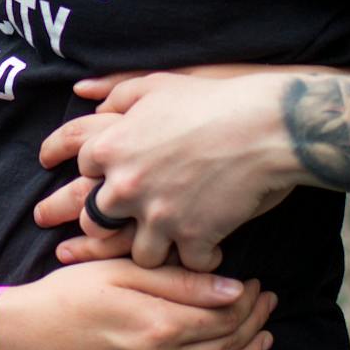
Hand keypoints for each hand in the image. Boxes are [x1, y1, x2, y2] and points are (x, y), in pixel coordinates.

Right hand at [0, 260, 277, 349]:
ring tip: (263, 339)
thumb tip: (234, 289)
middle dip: (255, 324)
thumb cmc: (66, 297)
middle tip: (268, 306)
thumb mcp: (120, 273)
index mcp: (160, 325)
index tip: (258, 286)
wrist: (20, 342)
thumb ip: (179, 282)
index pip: (225, 315)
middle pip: (228, 347)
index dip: (249, 300)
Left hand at [37, 71, 301, 271]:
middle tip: (134, 218)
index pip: (84, 170)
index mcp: (113, 147)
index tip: (111, 177)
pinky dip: (201, 258)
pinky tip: (211, 248)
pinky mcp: (194, 236)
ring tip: (173, 240)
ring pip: (140, 253)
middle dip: (111, 222)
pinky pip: (188, 264)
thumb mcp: (157, 85)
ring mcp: (159, 216)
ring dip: (157, 247)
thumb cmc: (212, 100)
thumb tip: (93, 104)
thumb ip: (118, 94)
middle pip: (96, 222)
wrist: (265, 125)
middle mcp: (127, 186)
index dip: (99, 173)